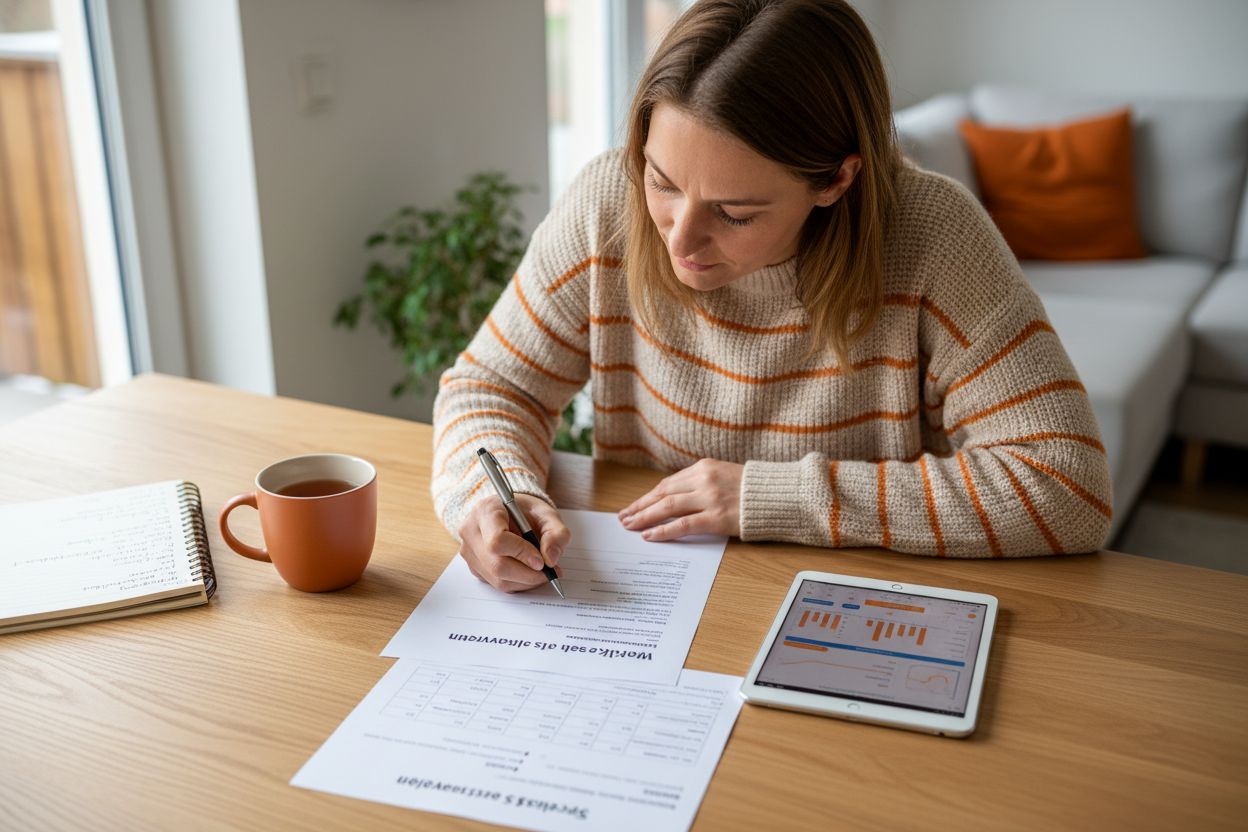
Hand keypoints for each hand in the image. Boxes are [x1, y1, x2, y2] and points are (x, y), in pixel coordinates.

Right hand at [457, 494, 570, 592]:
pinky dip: (518, 583)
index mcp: (486, 510)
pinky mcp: (474, 567)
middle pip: (497, 565)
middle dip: (528, 574)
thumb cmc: (527, 512)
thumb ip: (556, 533)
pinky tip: (528, 572)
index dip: (521, 554)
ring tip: (542, 572)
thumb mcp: (547, 514)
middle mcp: (471, 531)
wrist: (512, 514)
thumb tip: (551, 559)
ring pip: (497, 579)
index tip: (541, 561)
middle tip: (549, 572)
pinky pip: (496, 584)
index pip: (497, 540)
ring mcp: (469, 551)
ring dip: (525, 581)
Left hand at [617, 458, 742, 540]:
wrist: (781, 495)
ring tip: (631, 526)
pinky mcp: (716, 517)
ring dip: (645, 518)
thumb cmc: (754, 489)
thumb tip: (676, 498)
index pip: (667, 484)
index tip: (634, 506)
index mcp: (703, 467)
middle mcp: (703, 480)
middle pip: (662, 494)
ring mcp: (709, 498)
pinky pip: (683, 525)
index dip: (648, 496)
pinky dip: (663, 530)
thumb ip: (701, 483)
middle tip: (624, 518)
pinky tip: (650, 536)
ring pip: (667, 507)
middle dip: (640, 507)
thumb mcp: (724, 475)